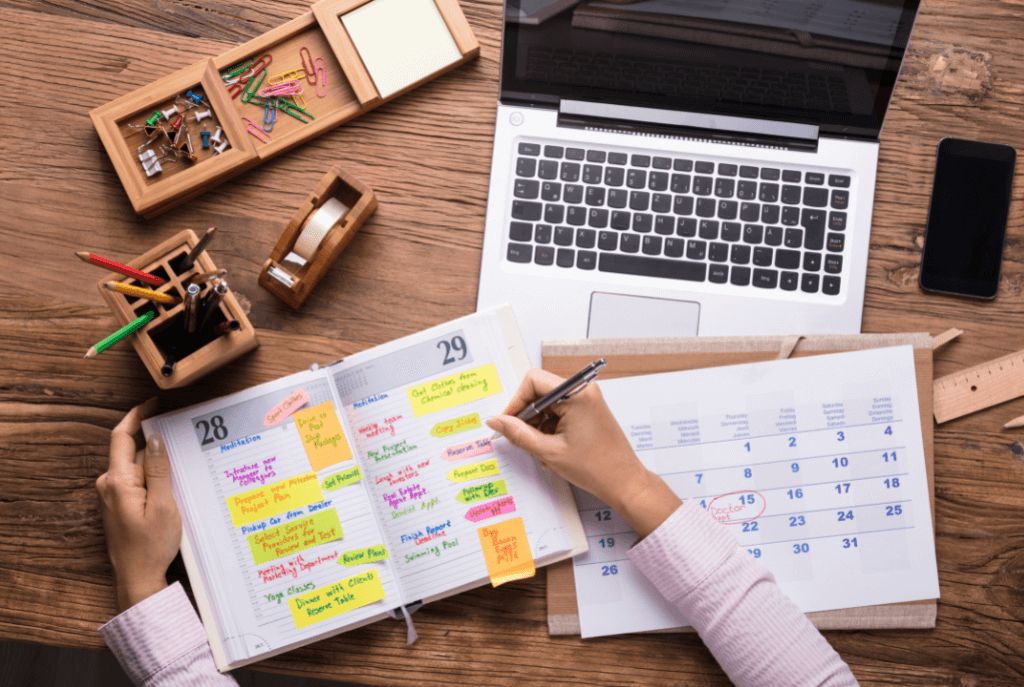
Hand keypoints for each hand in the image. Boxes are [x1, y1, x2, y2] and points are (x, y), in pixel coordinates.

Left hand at [96, 398, 181, 611]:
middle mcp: (109, 485)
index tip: (152, 403)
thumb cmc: (151, 546)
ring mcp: (112, 496)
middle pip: (132, 450)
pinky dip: (153, 477)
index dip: (136, 416)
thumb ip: (158, 469)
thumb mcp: (163, 504)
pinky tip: (171, 486)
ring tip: (182, 468)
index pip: (121, 436)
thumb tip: (154, 439)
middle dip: (155, 443)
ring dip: (156, 463)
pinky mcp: (119, 505)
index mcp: (118, 481)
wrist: (138, 578)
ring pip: (136, 467)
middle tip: (183, 439)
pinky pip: (136, 481)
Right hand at [486, 369, 680, 536]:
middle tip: (520, 438)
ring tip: (539, 448)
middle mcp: (583, 391)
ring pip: (547, 403)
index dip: (516, 401)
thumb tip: (496, 421)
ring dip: (537, 424)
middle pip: (540, 390)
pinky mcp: (587, 410)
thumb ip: (518, 434)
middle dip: (526, 415)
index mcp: (577, 395)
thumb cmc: (596, 468)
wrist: (624, 482)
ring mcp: (587, 400)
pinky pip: (559, 411)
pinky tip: (548, 447)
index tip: (508, 422)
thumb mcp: (549, 452)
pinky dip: (548, 427)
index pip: (533, 381)